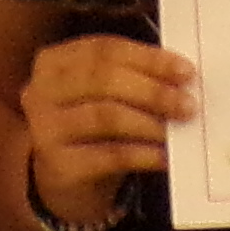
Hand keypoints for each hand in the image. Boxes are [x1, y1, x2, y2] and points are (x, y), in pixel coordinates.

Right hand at [22, 29, 196, 230]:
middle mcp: (41, 91)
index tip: (186, 71)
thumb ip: (133, 79)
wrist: (63, 181)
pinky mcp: (58, 165)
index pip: (105, 50)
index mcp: (55, 62)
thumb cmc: (90, 129)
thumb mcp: (103, 96)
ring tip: (177, 129)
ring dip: (149, 122)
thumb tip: (181, 79)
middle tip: (188, 103)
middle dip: (153, 90)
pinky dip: (142, 154)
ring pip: (106, 116)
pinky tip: (163, 157)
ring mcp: (45, 129)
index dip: (149, 58)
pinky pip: (108, 155)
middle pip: (103, 79)